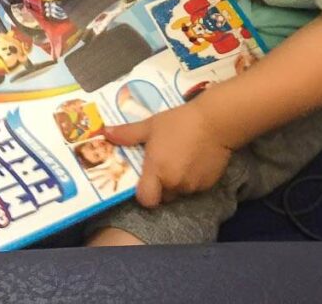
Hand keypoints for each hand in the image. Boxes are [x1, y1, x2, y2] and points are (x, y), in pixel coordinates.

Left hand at [105, 104, 233, 207]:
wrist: (216, 121)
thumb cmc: (179, 122)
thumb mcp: (150, 125)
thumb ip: (128, 134)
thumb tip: (105, 133)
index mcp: (157, 170)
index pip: (146, 199)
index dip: (144, 193)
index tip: (145, 180)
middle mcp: (174, 183)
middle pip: (163, 196)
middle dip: (161, 185)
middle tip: (163, 165)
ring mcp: (193, 186)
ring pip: (180, 191)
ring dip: (178, 181)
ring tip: (180, 159)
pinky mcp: (209, 184)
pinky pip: (195, 187)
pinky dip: (193, 178)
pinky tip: (194, 160)